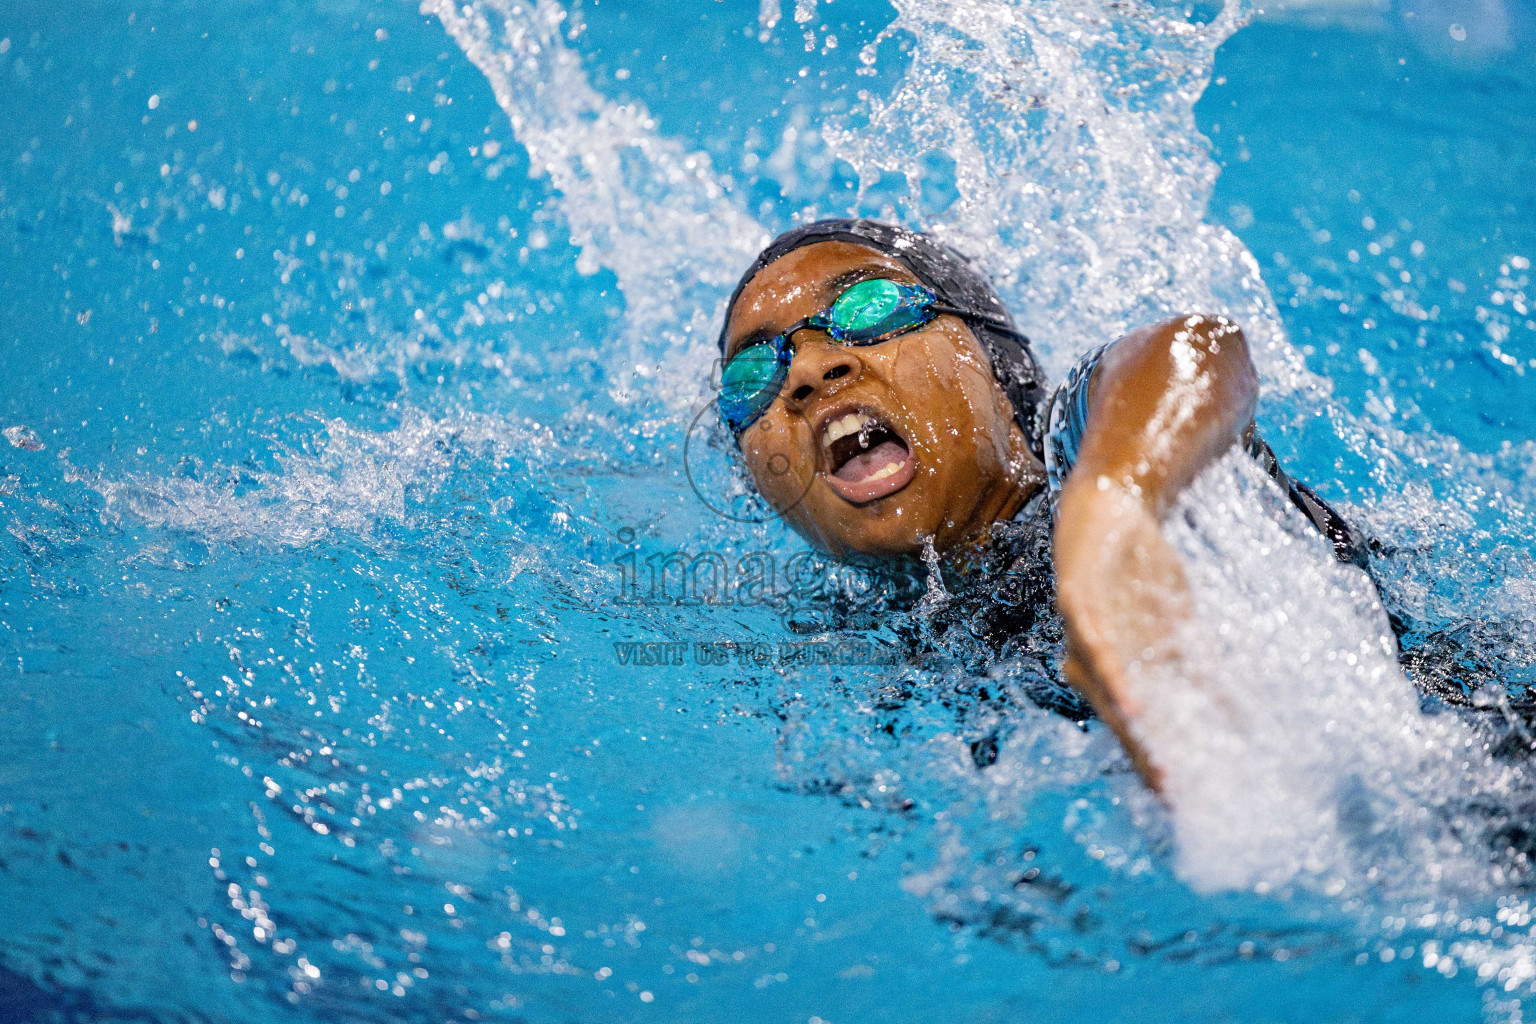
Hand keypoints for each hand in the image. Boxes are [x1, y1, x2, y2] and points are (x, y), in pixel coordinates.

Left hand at [1053, 477, 1193, 790]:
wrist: (1114, 506)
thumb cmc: (1142, 572)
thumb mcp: (1181, 629)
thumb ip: (1205, 673)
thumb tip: (1247, 721)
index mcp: (1116, 672)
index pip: (1138, 726)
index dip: (1160, 761)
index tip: (1188, 800)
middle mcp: (1090, 662)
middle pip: (1121, 717)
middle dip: (1150, 756)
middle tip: (1178, 793)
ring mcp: (1078, 633)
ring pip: (1104, 689)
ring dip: (1131, 726)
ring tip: (1158, 761)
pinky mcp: (1074, 601)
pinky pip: (1092, 643)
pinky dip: (1111, 674)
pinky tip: (1130, 701)